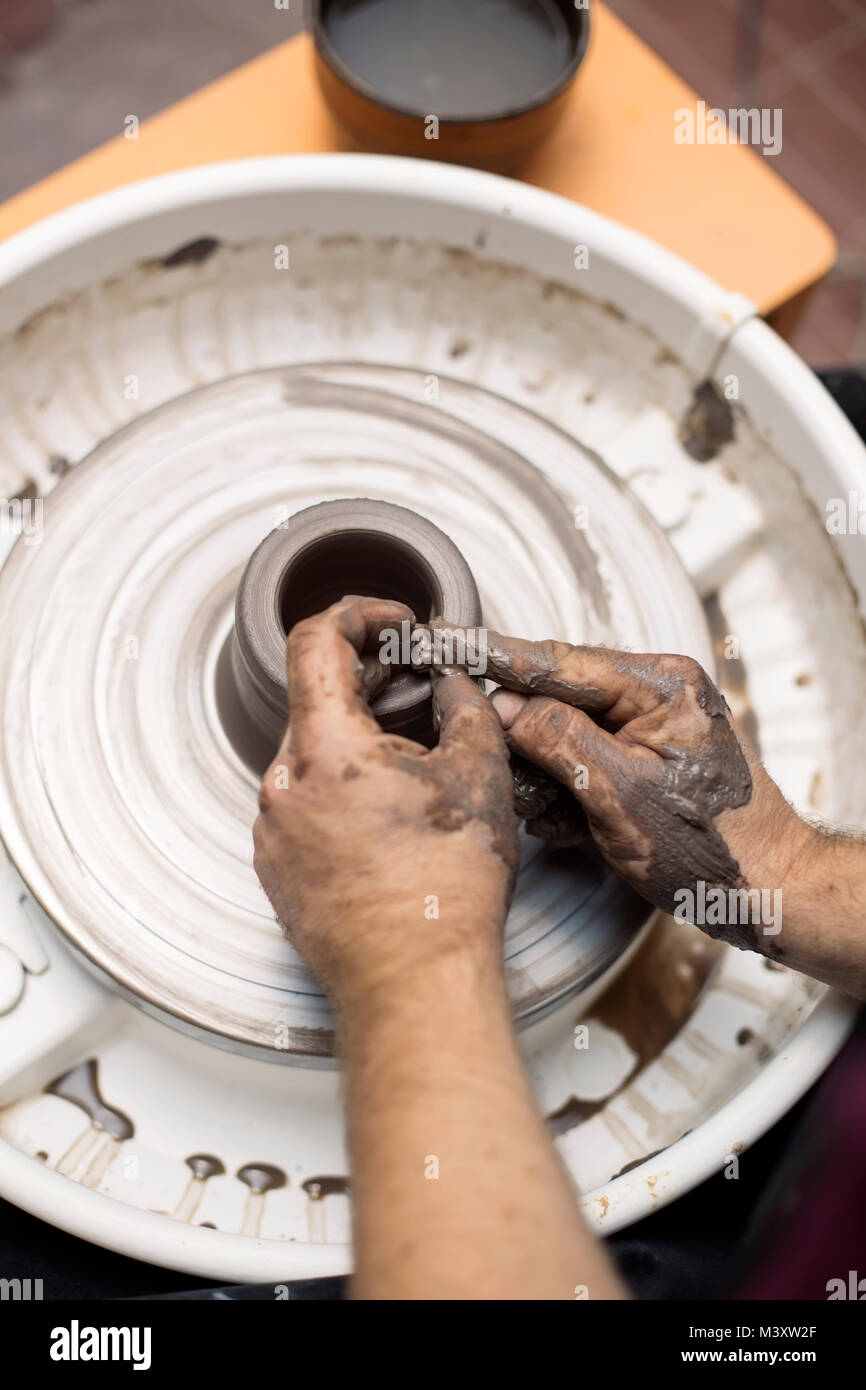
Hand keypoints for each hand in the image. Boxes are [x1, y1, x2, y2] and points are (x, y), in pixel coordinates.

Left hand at [252, 598, 519, 1009]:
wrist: (414, 982)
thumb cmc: (447, 889)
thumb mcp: (479, 774)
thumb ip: (465, 705)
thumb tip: (451, 682)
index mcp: (323, 748)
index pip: (314, 639)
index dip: (358, 614)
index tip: (391, 623)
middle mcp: (281, 784)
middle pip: (314, 699)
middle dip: (369, 682)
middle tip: (419, 687)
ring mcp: (272, 829)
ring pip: (312, 755)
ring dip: (358, 742)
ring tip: (415, 765)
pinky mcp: (277, 866)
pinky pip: (304, 803)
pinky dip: (342, 790)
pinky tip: (390, 816)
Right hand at [419, 630, 814, 953]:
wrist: (766, 891)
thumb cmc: (713, 848)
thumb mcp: (619, 793)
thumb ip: (558, 738)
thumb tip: (503, 705)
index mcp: (658, 684)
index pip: (555, 660)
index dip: (492, 654)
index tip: (443, 640)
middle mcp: (653, 693)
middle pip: (554, 697)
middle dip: (524, 743)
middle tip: (509, 777)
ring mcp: (648, 725)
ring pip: (561, 734)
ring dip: (545, 778)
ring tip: (559, 816)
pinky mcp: (641, 758)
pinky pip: (582, 760)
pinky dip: (567, 793)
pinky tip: (575, 826)